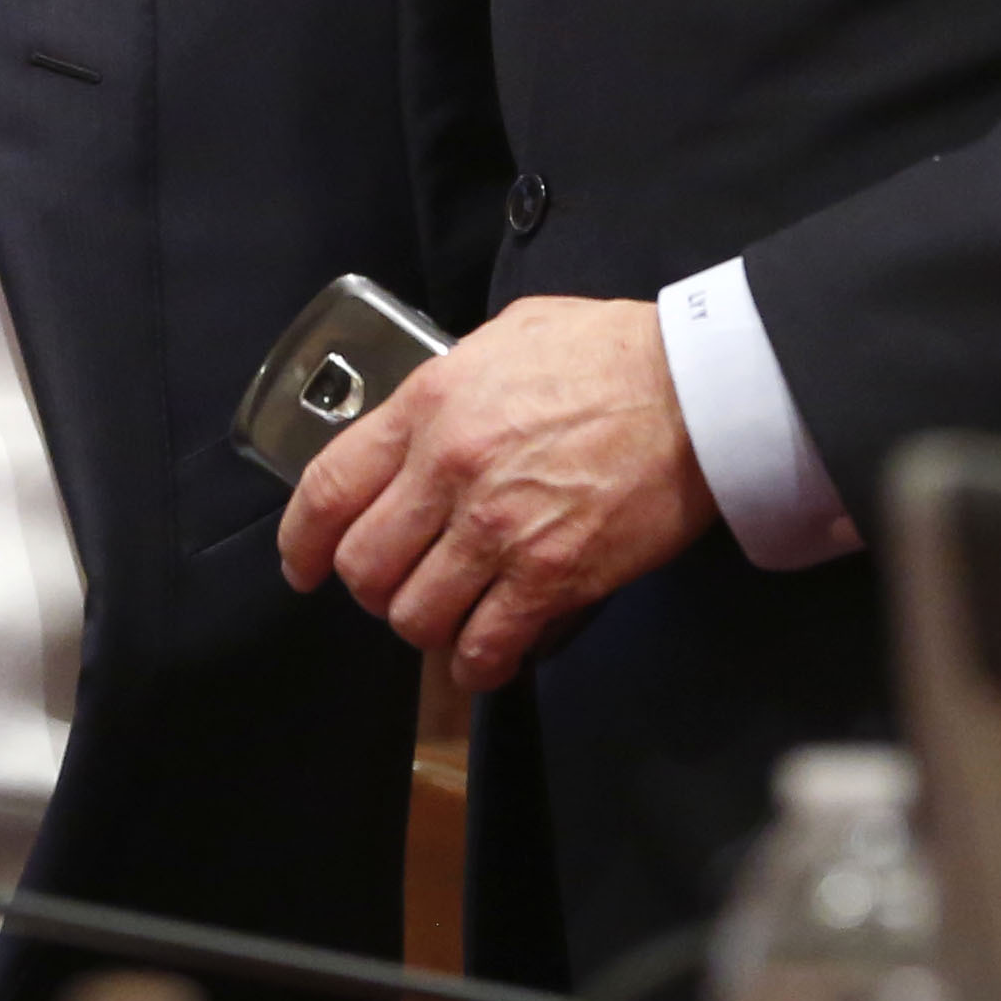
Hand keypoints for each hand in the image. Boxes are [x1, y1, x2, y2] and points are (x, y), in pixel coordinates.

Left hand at [281, 295, 716, 691]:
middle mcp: (452, 472)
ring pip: (416, 617)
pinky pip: (486, 647)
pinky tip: (488, 654)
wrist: (698, 389)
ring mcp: (501, 530)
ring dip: (426, 625)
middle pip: (364, 567)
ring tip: (450, 614)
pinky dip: (479, 664)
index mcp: (430, 406)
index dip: (301, 541)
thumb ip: (446, 384)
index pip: (329, 489)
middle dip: (371, 589)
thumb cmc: (609, 353)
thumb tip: (417, 420)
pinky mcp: (553, 577)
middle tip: (398, 585)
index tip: (302, 566)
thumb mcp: (505, 337)